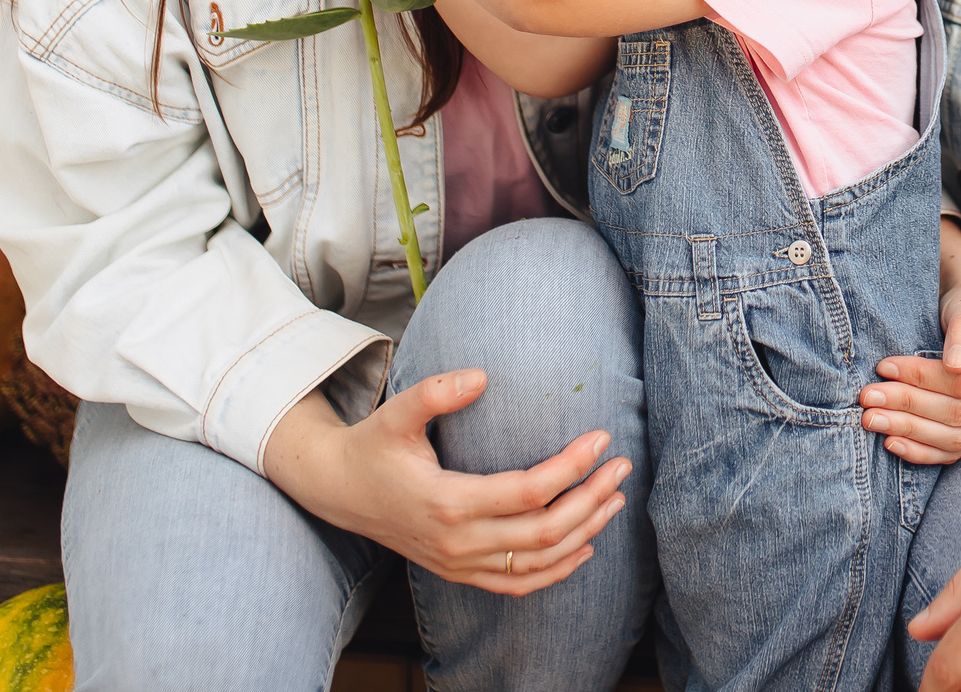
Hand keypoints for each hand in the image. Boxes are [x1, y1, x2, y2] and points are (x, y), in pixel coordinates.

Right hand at [263, 370, 632, 593]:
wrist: (338, 491)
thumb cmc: (373, 446)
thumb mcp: (396, 413)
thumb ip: (436, 392)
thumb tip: (482, 376)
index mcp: (448, 501)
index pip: (529, 491)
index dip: (572, 466)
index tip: (602, 438)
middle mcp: (457, 541)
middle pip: (544, 532)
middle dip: (591, 499)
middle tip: (623, 467)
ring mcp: (459, 563)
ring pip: (537, 563)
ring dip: (584, 534)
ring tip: (615, 499)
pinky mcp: (459, 572)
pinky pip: (516, 585)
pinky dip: (556, 573)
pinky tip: (585, 548)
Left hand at [862, 242, 960, 464]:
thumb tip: (955, 363)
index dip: (923, 378)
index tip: (885, 367)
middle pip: (959, 413)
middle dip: (909, 406)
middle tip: (869, 398)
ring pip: (956, 437)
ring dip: (910, 431)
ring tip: (873, 420)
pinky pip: (957, 451)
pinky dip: (923, 451)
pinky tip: (893, 442)